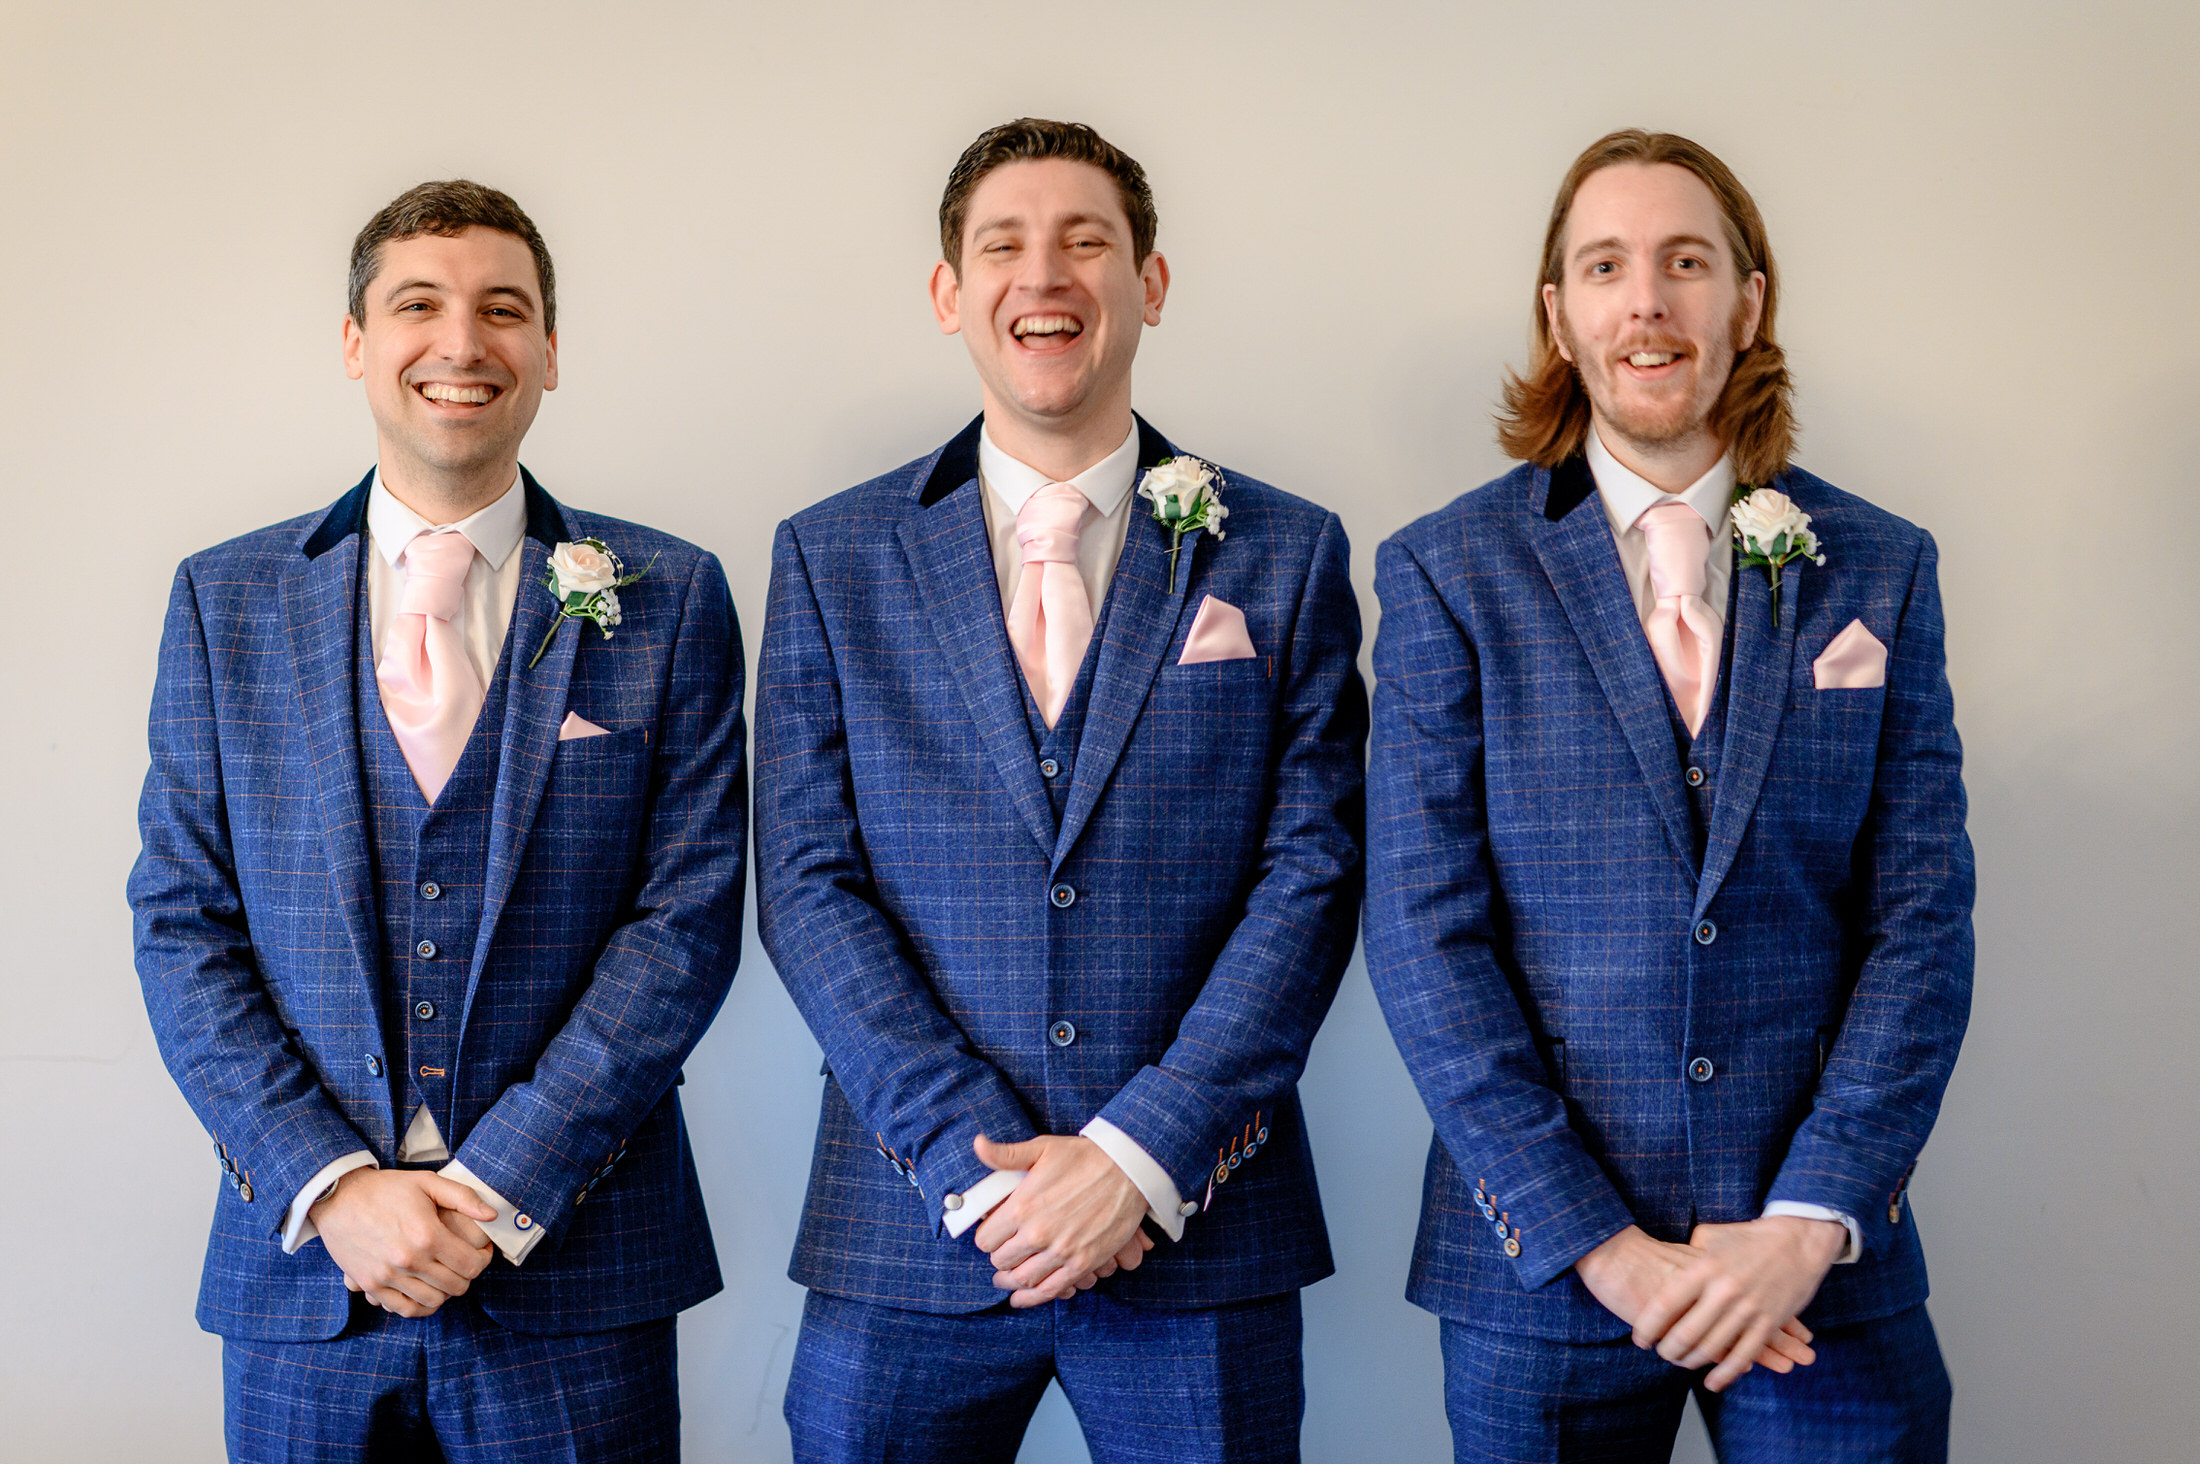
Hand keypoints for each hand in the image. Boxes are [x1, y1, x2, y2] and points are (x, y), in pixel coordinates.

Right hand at [310, 1168, 496, 1318]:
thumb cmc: (386, 1188)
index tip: (481, 1252)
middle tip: (465, 1263)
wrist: (338, 1198)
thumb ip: (463, 1197)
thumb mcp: (427, 1182)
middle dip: (467, 1275)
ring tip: (446, 1275)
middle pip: (455, 1285)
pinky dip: (421, 1306)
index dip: (483, 1260)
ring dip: (446, 1291)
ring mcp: (388, 1276)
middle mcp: (409, 1260)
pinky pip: (404, 1309)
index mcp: (427, 1235)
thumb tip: (493, 1215)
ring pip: (433, 1301)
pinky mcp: (371, 1285)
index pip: (471, 1264)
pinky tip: (426, 1292)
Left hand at [970, 1134, 1148, 1306]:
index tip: (992, 1236)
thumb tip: (977, 1144)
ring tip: (1006, 1280)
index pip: (986, 1239)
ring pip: (1022, 1280)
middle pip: (1001, 1261)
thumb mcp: (1041, 1148)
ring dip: (1011, 1282)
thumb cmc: (1084, 1156)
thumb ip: (1005, 1154)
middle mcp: (1038, 1233)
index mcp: (1022, 1206)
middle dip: (999, 1259)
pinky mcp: (1083, 1263)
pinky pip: (1050, 1290)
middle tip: (1001, 1255)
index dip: (986, 1238)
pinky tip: (1021, 1299)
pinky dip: (1032, 1299)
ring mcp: (1061, 1251)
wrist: (1127, 1169)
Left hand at [1634, 1217, 1846, 1389]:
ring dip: (1691, 1361)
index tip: (1640, 1339)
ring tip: (1680, 1362)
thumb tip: (1667, 1269)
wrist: (1798, 1239)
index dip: (1648, 1326)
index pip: (1665, 1304)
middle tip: (1660, 1353)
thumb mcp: (1711, 1237)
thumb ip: (1687, 1253)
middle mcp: (1724, 1290)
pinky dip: (1725, 1374)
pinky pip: (1744, 1356)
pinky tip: (1712, 1382)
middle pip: (1685, 1333)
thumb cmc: (1749, 1237)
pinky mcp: (1769, 1322)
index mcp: (1705, 1267)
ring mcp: (1748, 1308)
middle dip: (1667, 1350)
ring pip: (1712, 1348)